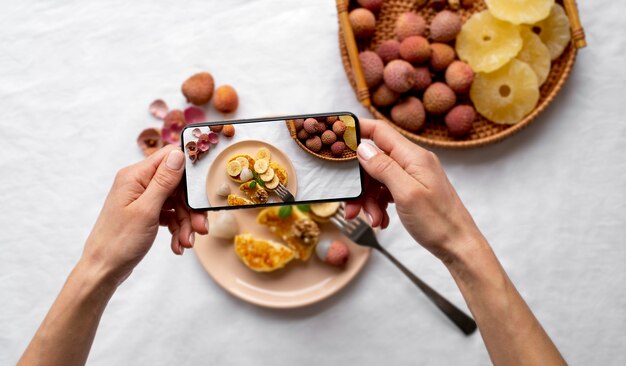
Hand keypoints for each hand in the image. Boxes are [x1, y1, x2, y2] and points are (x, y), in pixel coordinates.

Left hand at [83, 145, 207, 284]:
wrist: (103, 270)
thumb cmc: (118, 242)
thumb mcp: (146, 210)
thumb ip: (164, 181)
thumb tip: (179, 154)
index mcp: (135, 176)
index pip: (169, 157)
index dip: (189, 171)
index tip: (202, 189)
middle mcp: (138, 183)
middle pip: (177, 184)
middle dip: (190, 207)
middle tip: (200, 228)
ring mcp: (142, 198)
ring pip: (176, 202)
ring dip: (185, 222)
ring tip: (186, 242)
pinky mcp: (146, 212)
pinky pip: (169, 214)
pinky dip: (177, 228)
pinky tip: (177, 244)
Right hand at [345, 119, 480, 260]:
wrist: (459, 246)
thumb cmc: (439, 222)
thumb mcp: (407, 194)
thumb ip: (384, 168)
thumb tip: (363, 148)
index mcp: (414, 156)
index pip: (379, 131)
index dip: (357, 131)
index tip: (336, 140)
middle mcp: (413, 162)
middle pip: (374, 160)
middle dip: (360, 182)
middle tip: (352, 205)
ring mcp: (412, 176)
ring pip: (377, 179)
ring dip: (369, 200)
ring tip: (372, 219)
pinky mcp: (411, 190)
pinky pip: (386, 192)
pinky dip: (378, 206)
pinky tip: (380, 220)